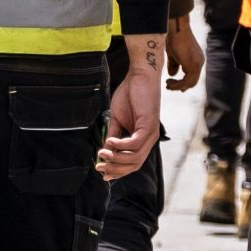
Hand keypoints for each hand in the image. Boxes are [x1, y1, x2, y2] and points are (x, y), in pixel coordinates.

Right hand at [99, 48, 163, 180]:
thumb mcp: (117, 119)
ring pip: (135, 157)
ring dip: (117, 158)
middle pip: (135, 165)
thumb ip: (113, 135)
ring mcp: (151, 133)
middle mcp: (149, 140)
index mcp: (142, 140)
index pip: (133, 163)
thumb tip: (104, 151)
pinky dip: (121, 145)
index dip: (118, 171)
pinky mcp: (149, 124)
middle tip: (99, 167)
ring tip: (102, 153)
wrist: (140, 76)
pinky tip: (109, 141)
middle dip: (116, 169)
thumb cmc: (130, 95)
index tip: (102, 173)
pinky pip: (135, 143)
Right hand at [165, 15, 203, 91]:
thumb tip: (172, 74)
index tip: (173, 85)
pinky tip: (169, 82)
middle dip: (180, 86)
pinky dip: (178, 84)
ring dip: (178, 86)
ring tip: (167, 85)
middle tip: (169, 87)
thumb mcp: (173, 55)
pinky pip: (187, 81)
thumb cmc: (174, 38)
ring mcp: (198, 64)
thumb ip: (174, 65)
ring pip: (190, 83)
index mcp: (197, 59)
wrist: (178, 29)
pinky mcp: (193, 66)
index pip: (192, 76)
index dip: (184, 82)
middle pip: (192, 81)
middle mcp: (200, 62)